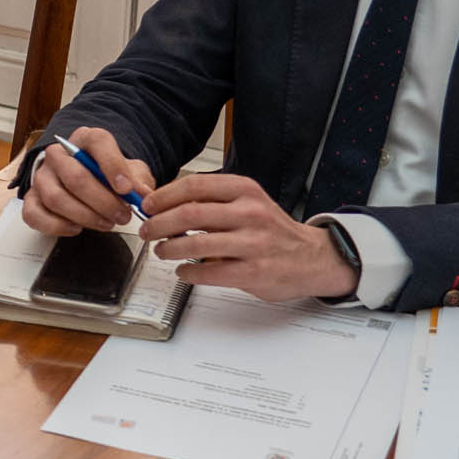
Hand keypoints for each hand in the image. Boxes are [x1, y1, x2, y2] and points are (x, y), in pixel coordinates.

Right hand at [20, 126, 155, 237]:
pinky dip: (57, 226)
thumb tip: (143, 196)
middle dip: (102, 202)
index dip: (113, 166)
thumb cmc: (106, 176)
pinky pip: (34, 214)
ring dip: (85, 216)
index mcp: (85, 140)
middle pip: (75, 177)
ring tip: (106, 223)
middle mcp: (58, 154)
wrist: (84, 182)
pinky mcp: (31, 199)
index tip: (127, 190)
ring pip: (55, 198)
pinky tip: (77, 228)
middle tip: (122, 216)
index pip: (97, 142)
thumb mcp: (129, 173)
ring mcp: (42, 176)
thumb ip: (138, 182)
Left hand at [138, 172, 357, 300]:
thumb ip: (213, 201)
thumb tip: (165, 204)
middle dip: (158, 224)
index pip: (193, 186)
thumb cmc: (271, 230)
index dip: (163, 196)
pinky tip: (183, 271)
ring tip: (161, 251)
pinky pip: (208, 273)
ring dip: (168, 249)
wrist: (312, 258)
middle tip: (147, 231)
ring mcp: (253, 243)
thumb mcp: (248, 202)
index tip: (148, 206)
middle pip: (189, 213)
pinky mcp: (253, 272)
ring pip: (195, 244)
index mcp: (244, 190)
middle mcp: (250, 213)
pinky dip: (187, 273)